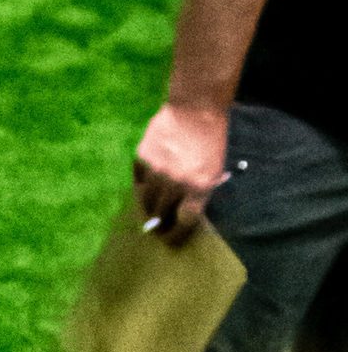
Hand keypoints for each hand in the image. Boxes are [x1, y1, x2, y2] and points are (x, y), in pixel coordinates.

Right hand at [134, 100, 227, 245]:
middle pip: (161, 213)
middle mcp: (176, 183)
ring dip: (146, 207)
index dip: (176, 235)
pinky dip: (140, 185)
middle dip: (158, 224)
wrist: (195, 110)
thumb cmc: (211, 142)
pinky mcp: (141, 158)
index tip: (170, 241)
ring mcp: (156, 170)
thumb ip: (199, 191)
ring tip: (147, 211)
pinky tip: (144, 186)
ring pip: (145, 199)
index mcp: (199, 188)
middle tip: (155, 230)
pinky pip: (137, 179)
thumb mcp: (213, 171)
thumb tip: (180, 210)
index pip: (185, 221)